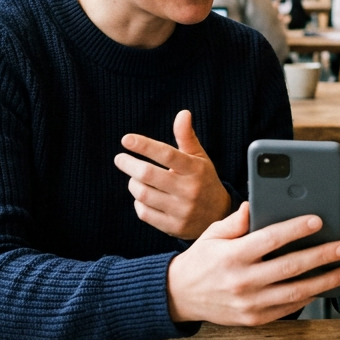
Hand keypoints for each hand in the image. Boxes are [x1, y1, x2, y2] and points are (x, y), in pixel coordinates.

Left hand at [115, 110, 231, 239]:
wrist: (219, 216)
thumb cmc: (204, 181)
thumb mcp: (199, 158)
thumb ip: (187, 136)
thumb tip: (183, 113)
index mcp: (195, 169)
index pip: (166, 154)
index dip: (144, 145)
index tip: (126, 139)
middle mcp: (188, 189)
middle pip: (148, 174)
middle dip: (129, 164)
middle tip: (120, 158)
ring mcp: (181, 210)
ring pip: (143, 194)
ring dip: (133, 183)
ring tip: (135, 177)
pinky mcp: (173, 226)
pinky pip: (144, 213)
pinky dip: (138, 202)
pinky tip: (142, 197)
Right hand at [166, 203, 339, 324]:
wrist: (180, 296)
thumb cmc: (202, 258)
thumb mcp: (212, 234)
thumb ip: (236, 221)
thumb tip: (254, 205)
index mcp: (232, 256)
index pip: (270, 239)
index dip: (296, 229)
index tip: (318, 220)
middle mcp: (242, 281)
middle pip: (289, 267)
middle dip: (321, 256)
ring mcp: (249, 304)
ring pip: (295, 293)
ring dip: (324, 281)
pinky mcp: (254, 319)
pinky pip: (287, 308)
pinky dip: (308, 297)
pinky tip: (324, 286)